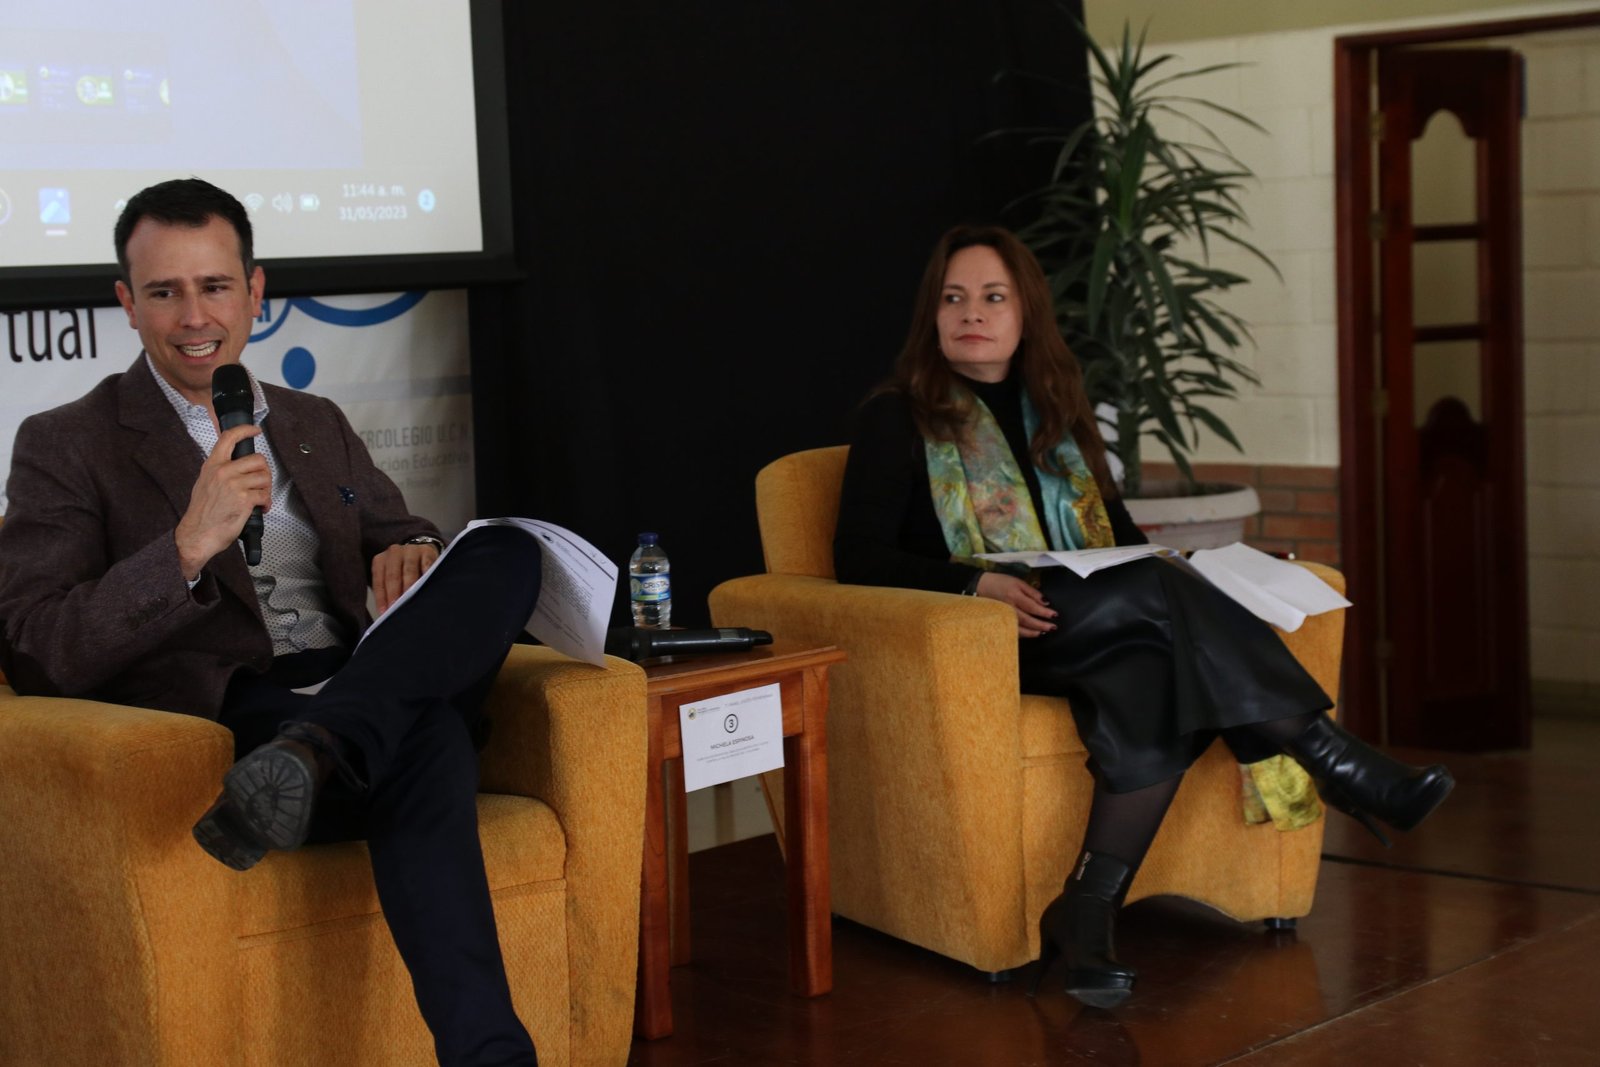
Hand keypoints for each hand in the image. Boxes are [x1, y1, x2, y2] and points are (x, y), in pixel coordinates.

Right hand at [174, 425, 270, 580]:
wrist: (197, 535)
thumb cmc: (202, 513)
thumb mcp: (204, 483)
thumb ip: (219, 472)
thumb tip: (236, 466)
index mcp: (213, 465)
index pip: (229, 438)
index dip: (245, 430)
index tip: (255, 430)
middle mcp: (223, 471)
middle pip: (258, 459)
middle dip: (265, 472)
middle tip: (261, 483)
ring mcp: (234, 484)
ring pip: (264, 477)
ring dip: (266, 488)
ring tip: (259, 498)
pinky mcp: (244, 499)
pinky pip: (265, 494)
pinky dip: (266, 502)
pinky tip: (260, 508)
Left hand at [371, 542, 439, 615]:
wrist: (419, 553)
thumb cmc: (402, 570)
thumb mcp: (391, 576)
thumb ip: (387, 590)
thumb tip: (387, 612)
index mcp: (380, 560)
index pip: (379, 581)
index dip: (381, 598)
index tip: (384, 612)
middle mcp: (394, 553)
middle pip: (393, 575)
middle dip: (394, 592)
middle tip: (396, 607)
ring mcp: (411, 551)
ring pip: (409, 570)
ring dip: (409, 586)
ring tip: (410, 599)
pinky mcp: (427, 552)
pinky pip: (427, 564)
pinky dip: (426, 575)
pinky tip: (426, 586)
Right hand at [975, 572, 1057, 637]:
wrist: (981, 586)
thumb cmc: (1002, 582)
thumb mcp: (1018, 582)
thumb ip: (1032, 592)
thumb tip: (1045, 602)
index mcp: (1014, 596)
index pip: (1031, 606)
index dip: (1043, 612)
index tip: (1054, 615)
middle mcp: (1009, 608)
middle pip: (1026, 620)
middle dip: (1040, 625)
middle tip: (1052, 627)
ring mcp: (1003, 617)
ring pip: (1019, 628)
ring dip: (1031, 632)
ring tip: (1042, 633)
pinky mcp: (999, 621)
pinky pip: (1012, 630)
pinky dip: (1022, 634)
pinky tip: (1030, 634)